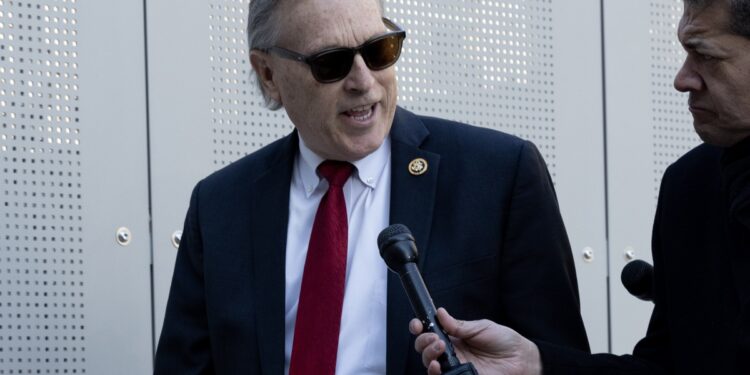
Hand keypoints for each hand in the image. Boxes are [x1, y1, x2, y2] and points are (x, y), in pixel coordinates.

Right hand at [409, 308, 541, 374]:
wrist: (522, 359)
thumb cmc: (505, 342)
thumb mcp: (481, 327)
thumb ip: (459, 325)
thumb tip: (440, 313)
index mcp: (454, 338)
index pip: (430, 333)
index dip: (419, 328)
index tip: (417, 324)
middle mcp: (452, 353)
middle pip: (424, 349)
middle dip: (423, 341)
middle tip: (435, 338)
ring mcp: (456, 368)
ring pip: (429, 364)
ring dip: (427, 355)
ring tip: (439, 348)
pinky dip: (435, 372)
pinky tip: (438, 365)